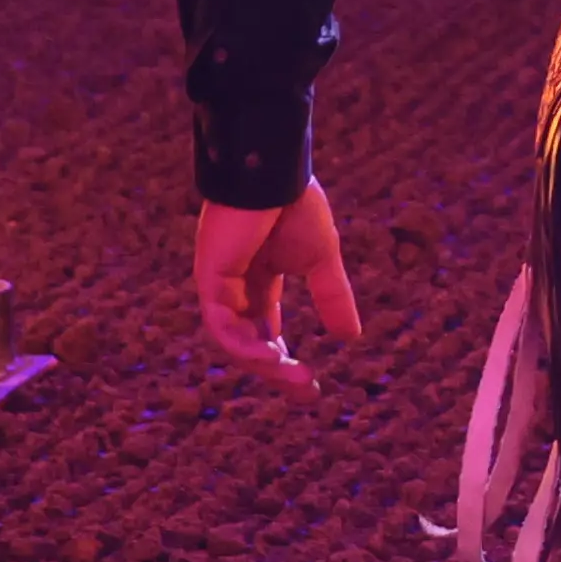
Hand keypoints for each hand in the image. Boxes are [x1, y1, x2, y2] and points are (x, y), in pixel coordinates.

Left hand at [192, 191, 361, 387]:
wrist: (275, 171)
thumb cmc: (297, 204)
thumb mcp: (322, 258)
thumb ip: (332, 296)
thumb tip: (350, 337)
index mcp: (260, 279)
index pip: (266, 331)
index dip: (285, 360)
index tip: (312, 387)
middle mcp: (235, 286)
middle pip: (249, 342)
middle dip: (276, 370)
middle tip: (305, 390)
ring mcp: (220, 283)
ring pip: (234, 340)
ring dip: (263, 363)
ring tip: (294, 376)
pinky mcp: (210, 277)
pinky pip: (222, 324)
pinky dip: (244, 344)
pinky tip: (272, 355)